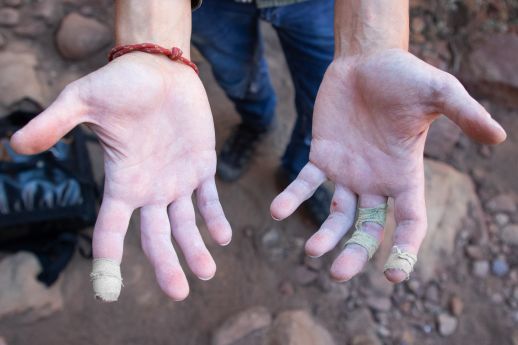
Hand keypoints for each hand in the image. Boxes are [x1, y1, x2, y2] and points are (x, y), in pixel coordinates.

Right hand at [11, 53, 231, 299]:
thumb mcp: (82, 101)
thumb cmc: (119, 83)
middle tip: (179, 293)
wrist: (159, 68)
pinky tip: (223, 237)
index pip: (111, 228)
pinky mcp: (201, 166)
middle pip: (156, 237)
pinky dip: (215, 218)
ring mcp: (176, 180)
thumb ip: (55, 124)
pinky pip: (209, 199)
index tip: (108, 291)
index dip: (108, 258)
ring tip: (206, 273)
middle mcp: (149, 189)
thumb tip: (16, 145)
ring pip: (185, 224)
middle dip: (166, 265)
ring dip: (196, 248)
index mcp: (121, 182)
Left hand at [271, 49, 505, 282]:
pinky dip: (292, 197)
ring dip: (325, 235)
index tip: (393, 275)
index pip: (410, 222)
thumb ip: (464, 113)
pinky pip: (305, 183)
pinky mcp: (322, 157)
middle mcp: (376, 182)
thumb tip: (499, 136)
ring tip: (311, 251)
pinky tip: (278, 210)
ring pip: (336, 214)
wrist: (366, 60)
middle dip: (355, 252)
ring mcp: (348, 172)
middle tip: (338, 273)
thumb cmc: (405, 76)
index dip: (405, 250)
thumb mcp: (439, 91)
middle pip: (368, 228)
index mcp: (405, 175)